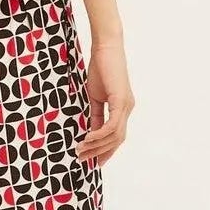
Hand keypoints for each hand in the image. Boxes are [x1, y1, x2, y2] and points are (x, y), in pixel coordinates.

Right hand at [76, 36, 133, 165]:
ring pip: (115, 135)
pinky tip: (87, 138)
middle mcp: (128, 109)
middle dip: (99, 152)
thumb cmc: (100, 68)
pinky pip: (112, 125)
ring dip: (97, 145)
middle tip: (82, 159)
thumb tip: (91, 132)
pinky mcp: (121, 100)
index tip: (94, 162)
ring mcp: (126, 105)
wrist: (105, 47)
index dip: (107, 151)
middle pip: (117, 140)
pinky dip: (99, 134)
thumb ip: (95, 115)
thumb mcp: (95, 96)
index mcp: (123, 108)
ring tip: (81, 150)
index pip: (117, 136)